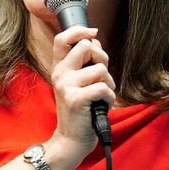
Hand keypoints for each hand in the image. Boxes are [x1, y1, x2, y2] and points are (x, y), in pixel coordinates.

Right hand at [49, 26, 115, 156]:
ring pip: (101, 69)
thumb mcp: (78, 82)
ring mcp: (66, 86)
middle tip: (101, 76)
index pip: (63, 39)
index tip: (93, 33)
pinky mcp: (76, 99)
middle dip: (103, 58)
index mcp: (60, 67)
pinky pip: (103, 88)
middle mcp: (60, 73)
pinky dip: (109, 98)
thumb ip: (85, 62)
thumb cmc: (81, 109)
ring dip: (108, 83)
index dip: (79, 30)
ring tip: (100, 96)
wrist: (72, 139)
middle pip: (87, 47)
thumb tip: (95, 40)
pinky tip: (101, 105)